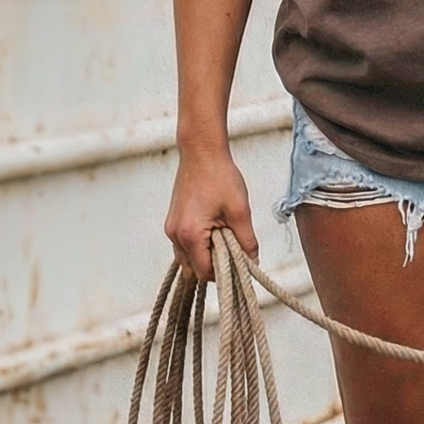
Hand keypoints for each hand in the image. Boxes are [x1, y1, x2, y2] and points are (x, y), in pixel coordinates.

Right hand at [164, 146, 258, 280]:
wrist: (201, 151)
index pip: (205, 273)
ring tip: (225, 236)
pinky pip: (184, 244)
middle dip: (214, 265)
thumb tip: (252, 262)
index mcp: (189, 235)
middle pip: (193, 269)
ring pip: (187, 258)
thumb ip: (246, 240)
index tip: (240, 262)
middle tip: (234, 248)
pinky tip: (215, 229)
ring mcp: (171, 228)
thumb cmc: (220, 177)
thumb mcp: (240, 210)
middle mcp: (175, 235)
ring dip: (206, 255)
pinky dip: (199, 245)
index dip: (225, 273)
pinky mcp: (173, 220)